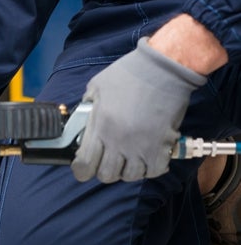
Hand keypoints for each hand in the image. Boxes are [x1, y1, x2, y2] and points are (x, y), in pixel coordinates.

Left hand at [71, 37, 206, 182]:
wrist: (164, 68)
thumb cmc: (128, 74)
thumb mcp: (96, 88)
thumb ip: (86, 109)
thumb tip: (80, 124)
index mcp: (100, 127)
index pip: (85, 165)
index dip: (81, 170)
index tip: (82, 167)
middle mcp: (119, 141)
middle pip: (106, 175)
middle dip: (103, 170)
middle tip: (107, 161)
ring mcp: (142, 146)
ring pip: (130, 176)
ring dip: (126, 170)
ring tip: (127, 159)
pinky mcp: (163, 146)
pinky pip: (154, 171)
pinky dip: (149, 168)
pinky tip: (147, 158)